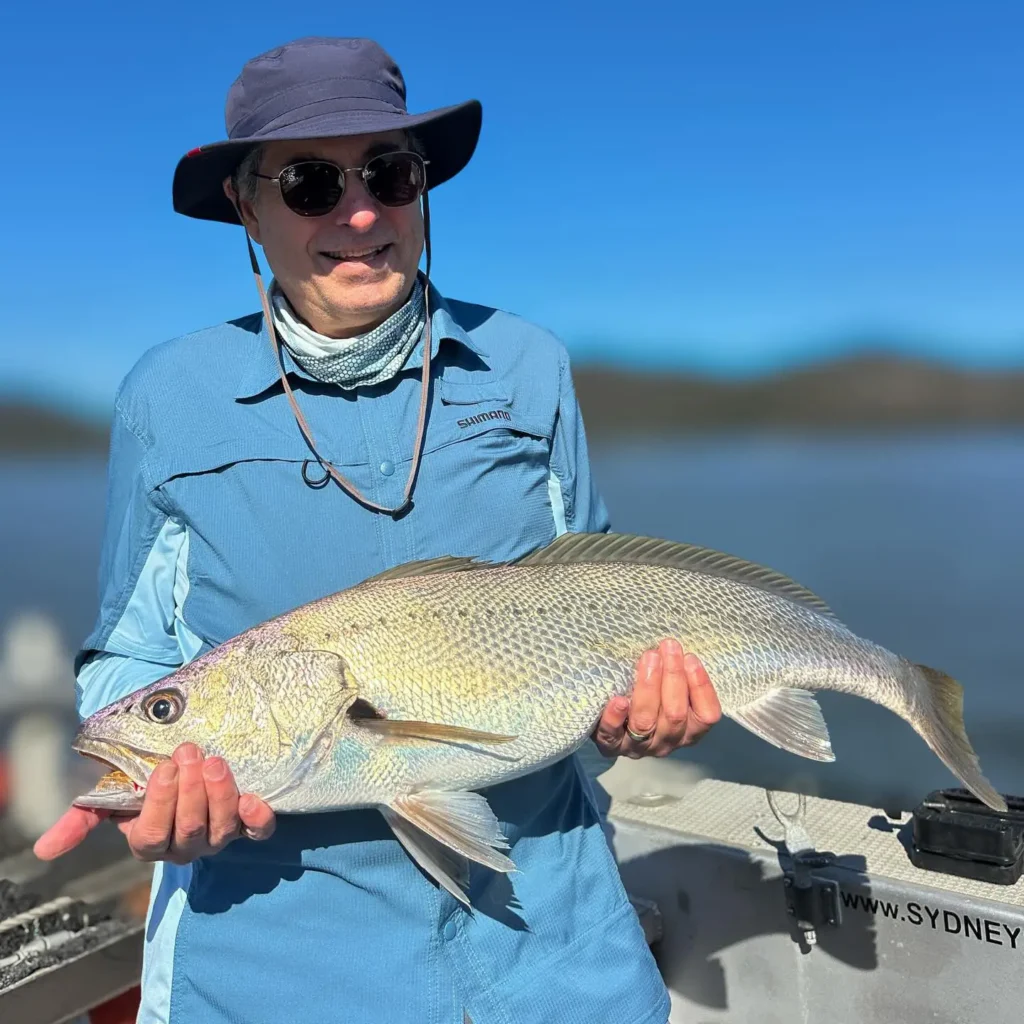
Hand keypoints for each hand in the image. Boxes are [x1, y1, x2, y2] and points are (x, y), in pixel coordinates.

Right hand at [34, 743, 274, 863]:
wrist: (182, 764)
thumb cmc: (143, 780)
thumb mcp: (110, 794)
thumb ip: (82, 817)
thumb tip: (45, 849)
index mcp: (150, 841)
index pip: (151, 835)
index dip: (159, 805)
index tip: (163, 768)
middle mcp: (184, 845)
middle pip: (189, 830)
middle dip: (190, 791)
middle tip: (190, 753)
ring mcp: (218, 836)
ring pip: (221, 829)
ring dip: (220, 794)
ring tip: (215, 762)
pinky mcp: (247, 825)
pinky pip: (257, 832)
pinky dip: (258, 818)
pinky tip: (252, 798)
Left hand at [592, 639, 721, 757]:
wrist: (611, 727)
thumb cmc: (649, 699)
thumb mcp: (669, 690)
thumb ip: (676, 677)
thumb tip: (676, 648)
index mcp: (688, 730)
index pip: (706, 715)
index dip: (701, 687)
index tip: (690, 658)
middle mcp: (667, 742)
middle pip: (675, 716)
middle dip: (673, 677)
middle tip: (668, 647)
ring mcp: (639, 747)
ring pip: (646, 722)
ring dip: (648, 688)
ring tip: (649, 658)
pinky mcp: (612, 746)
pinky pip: (612, 735)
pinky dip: (615, 717)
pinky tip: (617, 700)